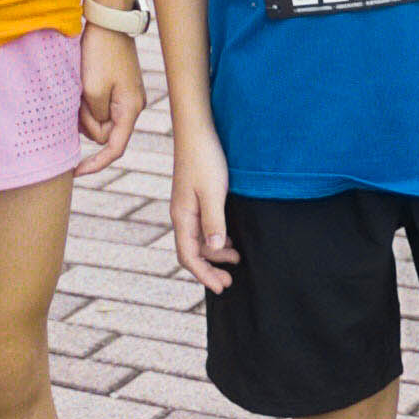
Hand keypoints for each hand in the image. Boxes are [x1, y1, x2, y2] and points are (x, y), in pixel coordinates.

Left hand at [76, 24, 143, 175]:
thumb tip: (96, 130)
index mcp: (130, 109)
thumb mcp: (93, 90)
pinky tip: (82, 84)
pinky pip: (99, 105)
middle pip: (103, 133)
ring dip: (85, 110)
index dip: (96, 164)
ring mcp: (125, 96)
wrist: (108, 20)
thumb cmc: (101, 53)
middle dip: (86, 122)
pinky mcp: (117, 86)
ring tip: (81, 86)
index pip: (114, 148)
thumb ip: (95, 119)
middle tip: (78, 97)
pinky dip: (87, 101)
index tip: (76, 172)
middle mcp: (132, 106)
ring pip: (99, 119)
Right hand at [170, 121, 234, 293]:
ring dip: (215, 253)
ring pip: (198, 240)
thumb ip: (214, 221)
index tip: (221, 288)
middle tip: (230, 280)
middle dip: (210, 269)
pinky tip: (229, 238)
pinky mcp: (195, 198)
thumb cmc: (205, 159)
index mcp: (182, 216)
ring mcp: (187, 206)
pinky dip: (215, 238)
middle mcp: (182, 215)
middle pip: (192, 252)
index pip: (188, 256)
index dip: (204, 275)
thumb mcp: (213, 192)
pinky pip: (202, 227)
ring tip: (236, 258)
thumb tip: (215, 249)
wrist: (197, 130)